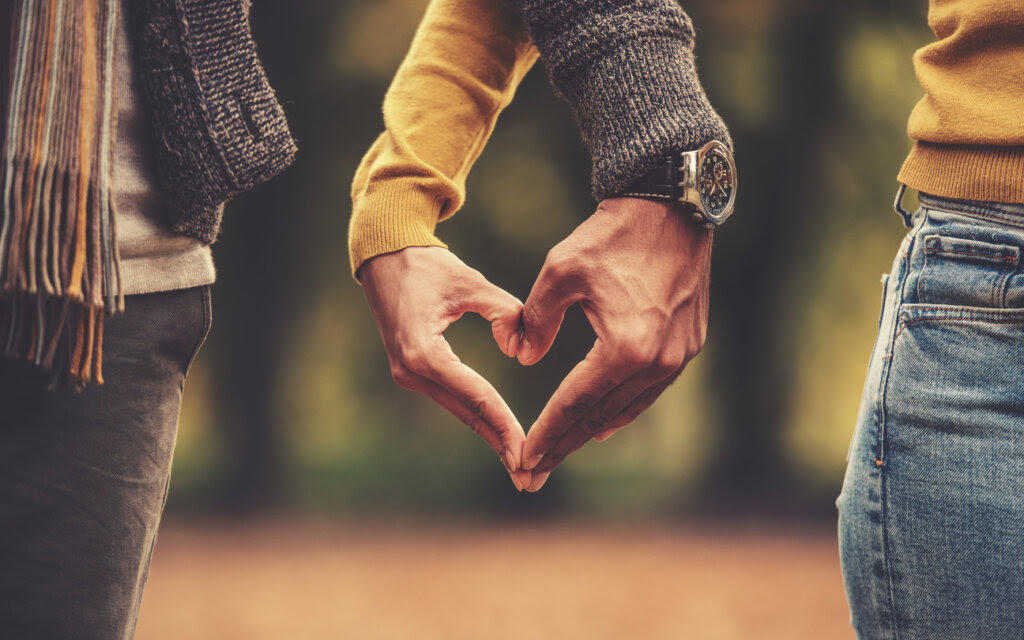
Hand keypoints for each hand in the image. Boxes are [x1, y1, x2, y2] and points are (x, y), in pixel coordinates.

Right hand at [360, 247, 531, 490]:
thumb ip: (505, 312)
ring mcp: (408, 374)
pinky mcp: (413, 371)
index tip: (528, 450)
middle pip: (467, 413)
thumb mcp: (471, 281)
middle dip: (500, 445)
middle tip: (530, 478)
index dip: (505, 424)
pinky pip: (453, 398)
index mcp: (423, 353)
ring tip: (520, 466)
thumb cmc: (428, 266)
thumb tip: (520, 349)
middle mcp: (411, 371)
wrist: (384, 257)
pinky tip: (500, 435)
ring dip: (490, 435)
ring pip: (460, 410)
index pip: (475, 395)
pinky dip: (478, 416)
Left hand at [518, 198, 711, 490]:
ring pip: (628, 407)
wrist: (670, 208)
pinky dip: (623, 408)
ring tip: (563, 451)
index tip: (523, 458)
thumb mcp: (559, 272)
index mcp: (624, 347)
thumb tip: (522, 355)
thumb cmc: (611, 235)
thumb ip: (536, 320)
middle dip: (565, 444)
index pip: (575, 403)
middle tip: (534, 472)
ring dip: (593, 430)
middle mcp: (657, 361)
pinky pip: (649, 390)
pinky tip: (604, 422)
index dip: (547, 433)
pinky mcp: (688, 345)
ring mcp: (678, 356)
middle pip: (601, 416)